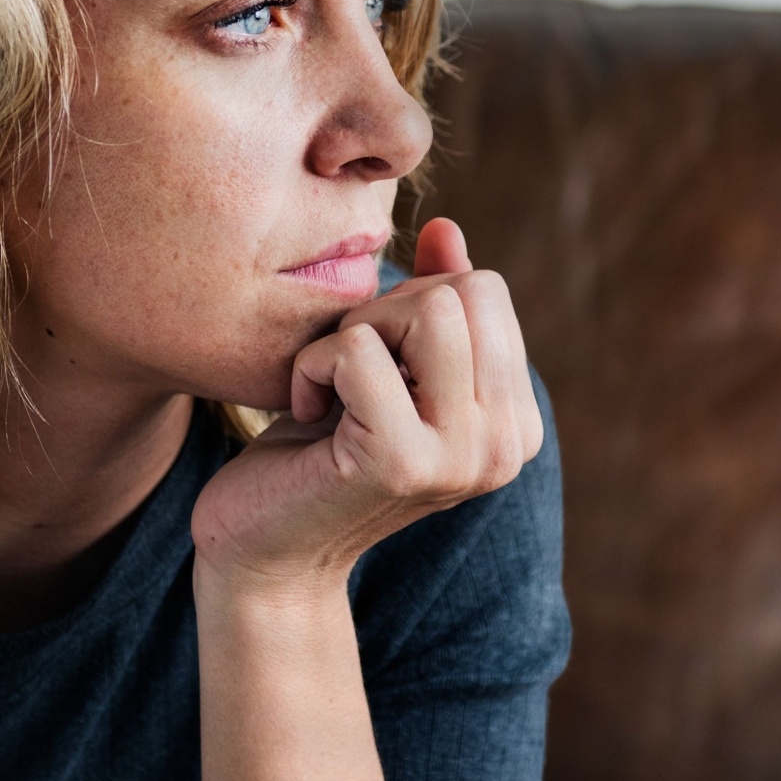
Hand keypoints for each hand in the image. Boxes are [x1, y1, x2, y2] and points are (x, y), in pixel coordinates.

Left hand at [190, 218, 543, 593]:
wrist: (265, 552)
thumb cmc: (317, 451)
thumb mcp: (384, 366)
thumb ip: (429, 303)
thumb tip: (446, 229)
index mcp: (515, 421)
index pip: (487, 290)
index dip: (412, 303)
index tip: (376, 364)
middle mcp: (506, 445)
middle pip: (466, 291)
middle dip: (388, 309)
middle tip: (347, 373)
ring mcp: (462, 457)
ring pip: (429, 310)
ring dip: (356, 332)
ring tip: (334, 388)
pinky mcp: (402, 463)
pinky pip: (359, 350)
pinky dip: (313, 365)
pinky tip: (308, 414)